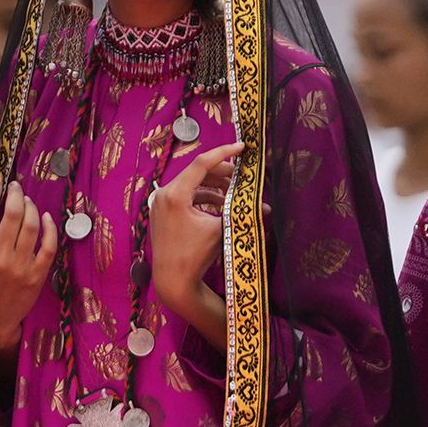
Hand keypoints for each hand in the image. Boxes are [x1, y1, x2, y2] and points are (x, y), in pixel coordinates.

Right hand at [0, 175, 56, 378]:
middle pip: (13, 214)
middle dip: (15, 194)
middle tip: (15, 186)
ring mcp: (20, 267)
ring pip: (32, 226)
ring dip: (31, 207)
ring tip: (26, 200)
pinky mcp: (37, 276)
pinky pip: (49, 245)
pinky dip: (49, 228)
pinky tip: (45, 218)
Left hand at [149, 141, 241, 348]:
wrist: (173, 280)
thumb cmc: (195, 255)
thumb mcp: (221, 231)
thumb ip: (242, 214)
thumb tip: (267, 208)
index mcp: (175, 194)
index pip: (201, 163)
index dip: (224, 152)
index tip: (242, 146)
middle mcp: (163, 194)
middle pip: (197, 173)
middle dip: (223, 173)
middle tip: (243, 176)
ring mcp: (160, 204)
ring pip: (192, 185)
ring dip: (215, 187)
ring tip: (235, 195)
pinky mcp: (162, 213)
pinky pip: (186, 197)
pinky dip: (204, 198)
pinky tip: (222, 205)